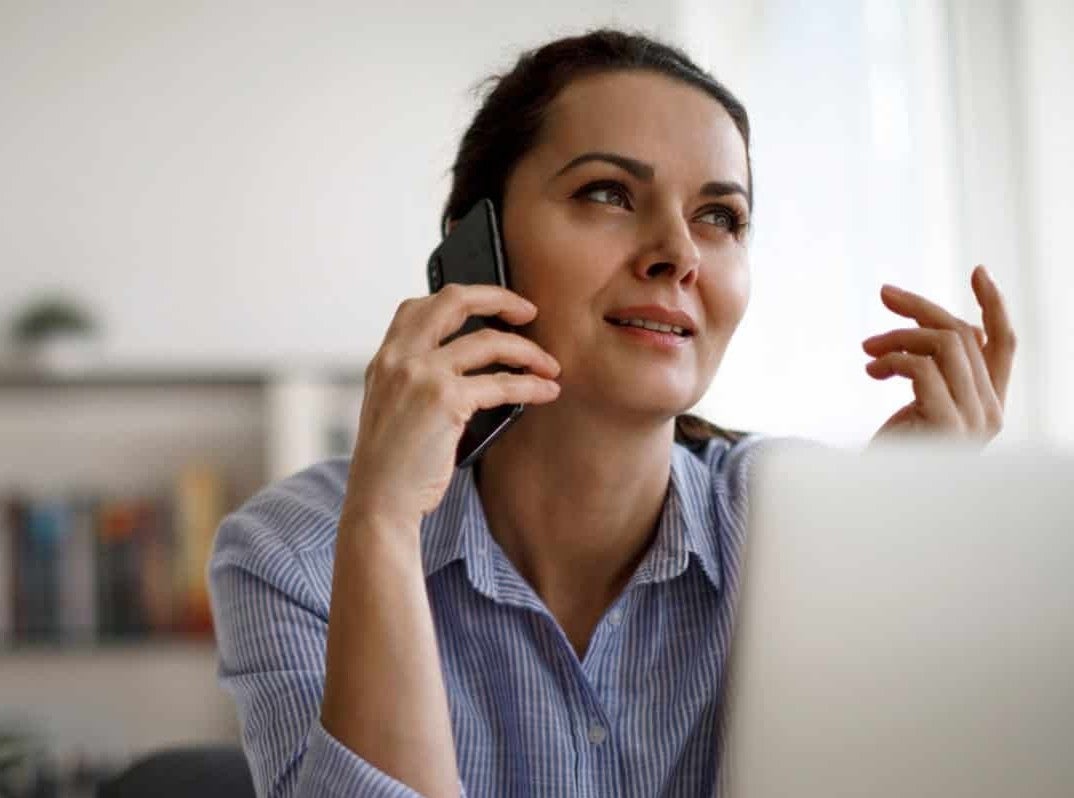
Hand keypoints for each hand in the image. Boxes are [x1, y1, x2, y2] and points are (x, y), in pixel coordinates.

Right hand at [344, 284, 560, 529]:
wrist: (379, 501)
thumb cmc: (392, 465)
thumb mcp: (391, 408)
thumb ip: (414, 379)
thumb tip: (470, 362)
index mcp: (384, 358)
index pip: (418, 306)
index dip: (460, 296)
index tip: (490, 304)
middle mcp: (399, 358)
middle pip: (454, 301)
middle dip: (500, 298)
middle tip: (530, 312)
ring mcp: (421, 375)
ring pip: (489, 341)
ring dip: (529, 351)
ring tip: (550, 365)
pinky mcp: (445, 401)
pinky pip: (502, 383)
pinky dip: (531, 386)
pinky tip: (546, 391)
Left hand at [863, 265, 1016, 444]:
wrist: (873, 502)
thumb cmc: (894, 453)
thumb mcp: (919, 404)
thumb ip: (933, 371)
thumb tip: (923, 326)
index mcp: (988, 403)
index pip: (1003, 344)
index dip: (994, 305)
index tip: (977, 270)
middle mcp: (990, 412)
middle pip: (964, 334)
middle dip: (920, 308)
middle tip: (883, 295)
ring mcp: (973, 422)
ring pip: (946, 344)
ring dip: (900, 336)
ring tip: (868, 350)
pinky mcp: (947, 427)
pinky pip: (923, 369)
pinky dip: (893, 360)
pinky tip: (871, 371)